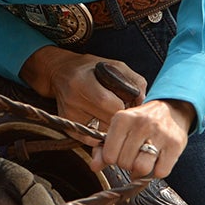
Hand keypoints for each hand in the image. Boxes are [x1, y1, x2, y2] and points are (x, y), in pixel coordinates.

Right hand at [18, 46, 145, 146]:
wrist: (60, 72)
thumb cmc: (91, 68)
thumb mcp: (114, 65)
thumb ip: (133, 80)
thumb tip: (144, 101)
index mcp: (83, 82)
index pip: (110, 104)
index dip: (124, 107)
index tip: (128, 104)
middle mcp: (73, 100)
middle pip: (106, 120)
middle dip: (119, 119)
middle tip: (122, 112)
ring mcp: (69, 115)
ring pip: (100, 132)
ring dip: (110, 127)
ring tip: (111, 115)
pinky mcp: (66, 126)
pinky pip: (90, 139)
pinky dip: (100, 134)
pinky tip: (102, 122)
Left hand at [97, 99, 193, 178]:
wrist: (171, 110)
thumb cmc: (140, 124)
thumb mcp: (120, 129)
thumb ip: (104, 149)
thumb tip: (94, 167)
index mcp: (122, 119)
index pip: (109, 155)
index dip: (113, 159)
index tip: (119, 153)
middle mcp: (141, 124)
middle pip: (125, 163)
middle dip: (127, 164)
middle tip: (134, 156)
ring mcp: (160, 134)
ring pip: (142, 168)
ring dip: (141, 171)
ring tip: (143, 161)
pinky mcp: (175, 144)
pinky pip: (161, 172)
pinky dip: (157, 172)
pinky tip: (157, 161)